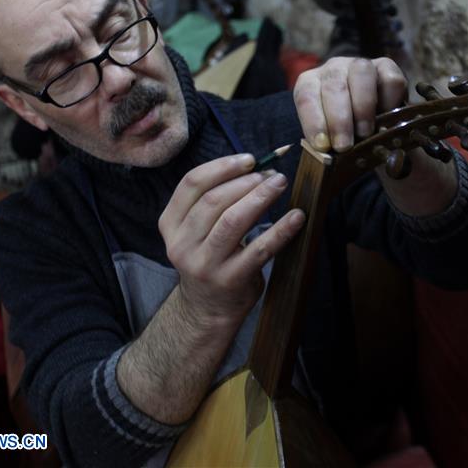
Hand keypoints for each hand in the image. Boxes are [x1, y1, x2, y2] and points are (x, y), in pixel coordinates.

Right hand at [158, 154, 304, 326]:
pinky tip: (297, 217)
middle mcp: (182, 244)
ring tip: (279, 184)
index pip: (191, 184)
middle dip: (246, 181)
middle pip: (213, 200)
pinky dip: (281, 230)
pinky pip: (259, 249)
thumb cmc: (209, 258)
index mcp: (170, 224)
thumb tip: (255, 169)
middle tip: (272, 174)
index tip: (249, 160)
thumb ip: (213, 202)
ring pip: (232, 221)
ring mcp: (205, 264)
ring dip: (260, 198)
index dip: (221, 167)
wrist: (207, 308)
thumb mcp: (196, 231)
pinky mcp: (230, 279)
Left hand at [293, 56, 406, 151]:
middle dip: (339, 120)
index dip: (313, 122)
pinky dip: (389, 99)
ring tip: (366, 133)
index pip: (306, 96)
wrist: (370, 125)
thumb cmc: (344, 132)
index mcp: (310, 83)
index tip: (322, 145)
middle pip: (334, 85)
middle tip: (345, 146)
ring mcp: (360, 65)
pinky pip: (389, 78)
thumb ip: (327, 144)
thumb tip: (330, 159)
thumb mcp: (330, 137)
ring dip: (363, 106)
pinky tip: (387, 119)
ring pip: (361, 74)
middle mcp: (333, 69)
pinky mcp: (386, 67)